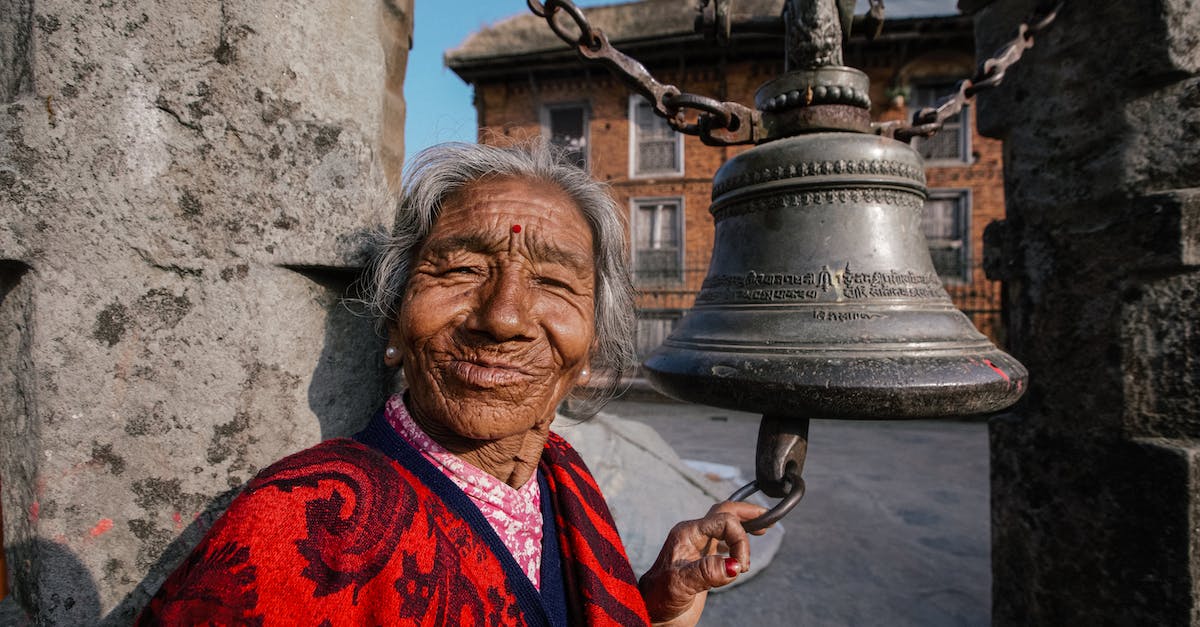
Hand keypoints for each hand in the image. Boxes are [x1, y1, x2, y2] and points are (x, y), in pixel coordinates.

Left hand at [638, 500, 769, 625]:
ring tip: (761, 529)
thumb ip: (706, 572)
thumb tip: (734, 565)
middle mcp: (693, 536)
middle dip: (745, 513)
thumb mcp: (681, 584)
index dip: (740, 540)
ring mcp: (697, 547)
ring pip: (723, 525)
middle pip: (723, 513)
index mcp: (687, 533)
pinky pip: (722, 542)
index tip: (742, 566)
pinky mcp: (701, 560)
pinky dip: (736, 542)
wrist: (653, 613)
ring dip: (742, 526)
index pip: (723, 521)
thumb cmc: (660, 598)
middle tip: (766, 515)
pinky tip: (742, 551)